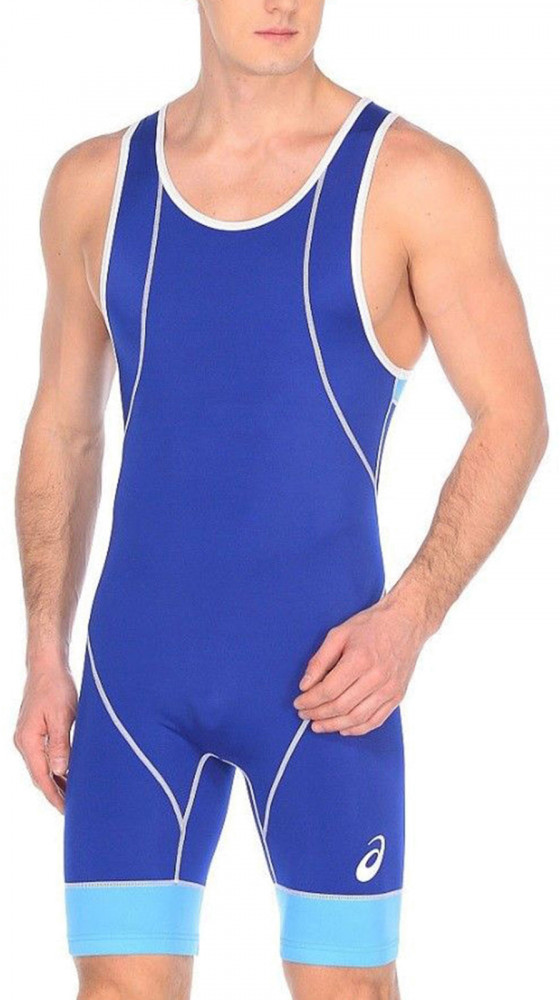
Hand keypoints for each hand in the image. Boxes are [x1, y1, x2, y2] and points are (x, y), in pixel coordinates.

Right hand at [14, 664, 77, 812]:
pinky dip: (54, 767)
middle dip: (55, 793)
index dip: (54, 795)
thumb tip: (59, 771)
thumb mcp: (61, 715)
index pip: (42, 777)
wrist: (46, 666)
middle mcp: (24, 742)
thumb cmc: (55, 687)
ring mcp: (27, 737)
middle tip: (72, 808)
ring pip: (41, 767)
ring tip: (71, 795)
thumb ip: (60, 744)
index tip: (66, 810)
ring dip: (55, 781)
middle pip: (39, 776)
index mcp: (28, 740)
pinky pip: (43, 756)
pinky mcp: (33, 731)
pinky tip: (65, 772)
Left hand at [293, 594, 426, 735]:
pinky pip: (376, 720)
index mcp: (359, 659)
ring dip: (334, 725)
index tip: (299, 703)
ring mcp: (389, 689)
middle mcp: (376, 677)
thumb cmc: (372, 625)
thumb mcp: (339, 634)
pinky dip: (357, 729)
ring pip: (357, 718)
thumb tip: (305, 684)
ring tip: (319, 725)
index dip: (310, 701)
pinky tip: (343, 728)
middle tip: (304, 715)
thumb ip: (320, 660)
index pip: (328, 690)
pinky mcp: (397, 696)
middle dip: (317, 714)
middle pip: (340, 706)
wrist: (406, 622)